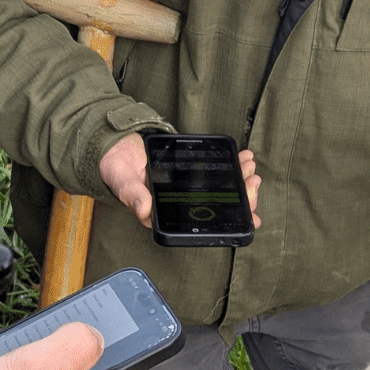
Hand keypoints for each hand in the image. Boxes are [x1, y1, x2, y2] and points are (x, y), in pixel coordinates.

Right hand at [98, 135, 261, 228]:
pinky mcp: (191, 173)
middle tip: (253, 182)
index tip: (250, 216)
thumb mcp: (121, 180)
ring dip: (240, 181)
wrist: (116, 145)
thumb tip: (144, 211)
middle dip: (241, 197)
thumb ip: (132, 194)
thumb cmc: (117, 168)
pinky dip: (232, 166)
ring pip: (221, 191)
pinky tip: (244, 158)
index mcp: (165, 213)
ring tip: (251, 168)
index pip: (201, 223)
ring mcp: (188, 189)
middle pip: (218, 208)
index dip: (228, 222)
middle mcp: (180, 204)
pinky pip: (216, 172)